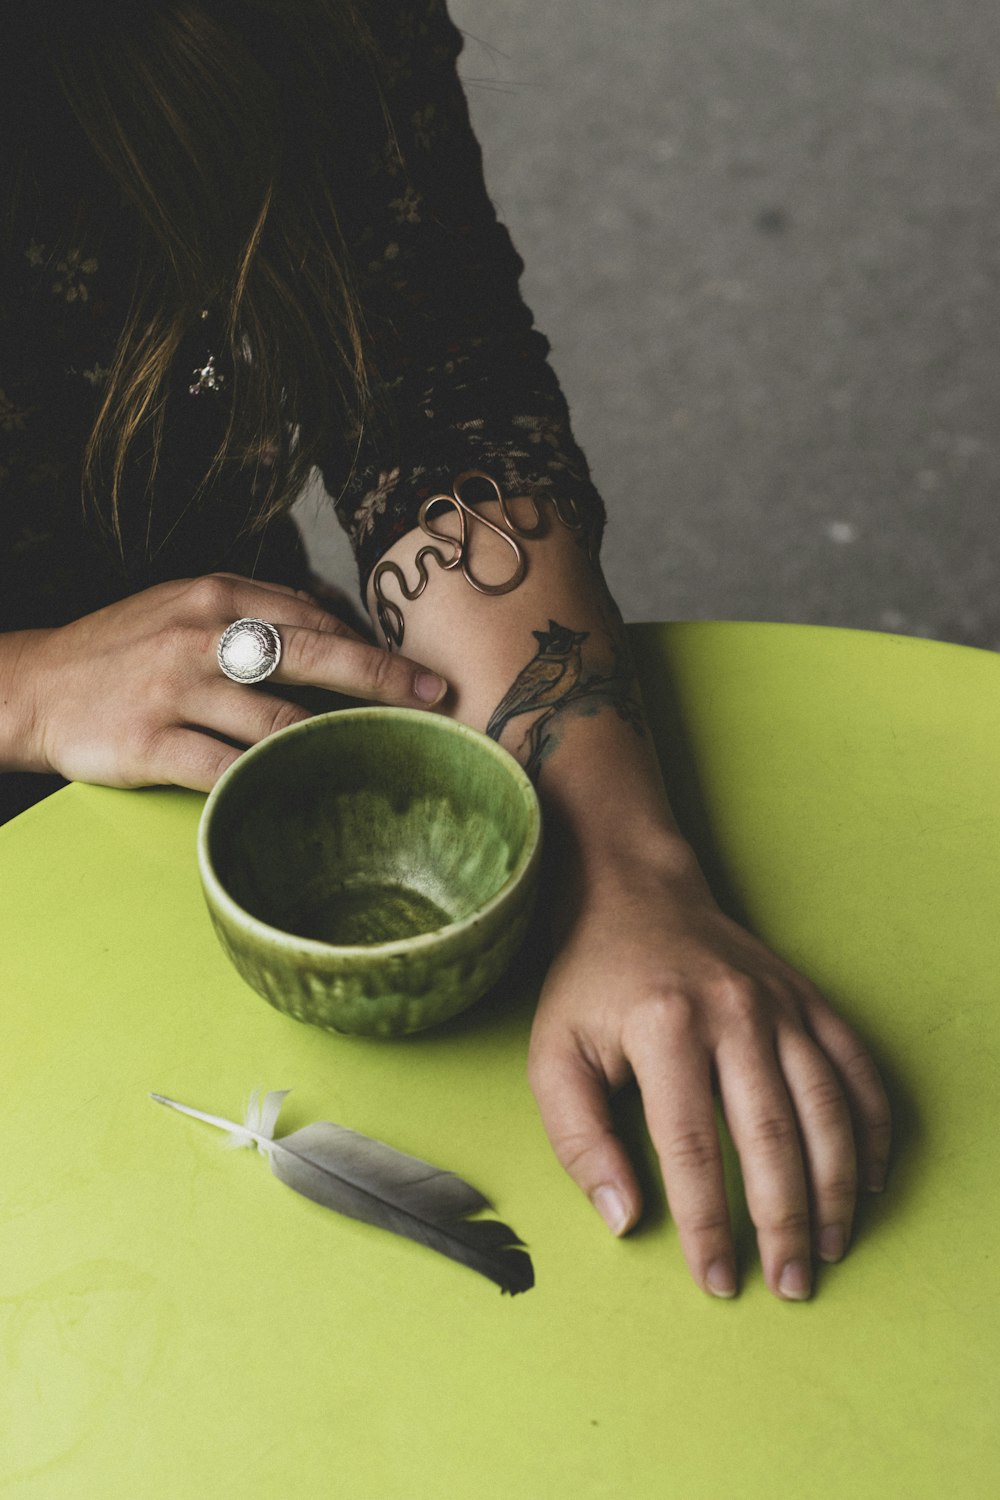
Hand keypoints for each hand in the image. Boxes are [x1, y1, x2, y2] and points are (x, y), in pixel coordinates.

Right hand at [16, 572, 445, 789]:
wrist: (32, 687)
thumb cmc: (122, 649)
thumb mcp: (183, 605)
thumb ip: (254, 610)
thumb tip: (336, 622)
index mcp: (216, 597)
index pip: (312, 616)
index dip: (372, 644)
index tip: (420, 670)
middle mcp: (201, 637)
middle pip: (311, 654)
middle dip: (381, 677)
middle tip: (435, 697)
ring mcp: (176, 690)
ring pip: (276, 719)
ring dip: (336, 741)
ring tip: (384, 759)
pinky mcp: (151, 742)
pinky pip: (224, 769)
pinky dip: (269, 783)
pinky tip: (307, 794)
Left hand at [528, 851, 891, 1300]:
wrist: (637, 895)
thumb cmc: (590, 984)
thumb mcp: (553, 1055)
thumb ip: (579, 1139)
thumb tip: (626, 1217)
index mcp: (664, 1027)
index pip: (694, 1149)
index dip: (709, 1224)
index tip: (718, 1279)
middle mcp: (732, 1012)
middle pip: (772, 1135)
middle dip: (785, 1221)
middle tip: (790, 1285)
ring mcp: (777, 1003)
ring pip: (825, 1107)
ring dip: (835, 1186)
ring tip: (829, 1247)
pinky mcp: (806, 998)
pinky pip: (854, 1067)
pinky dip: (871, 1126)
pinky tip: (866, 1179)